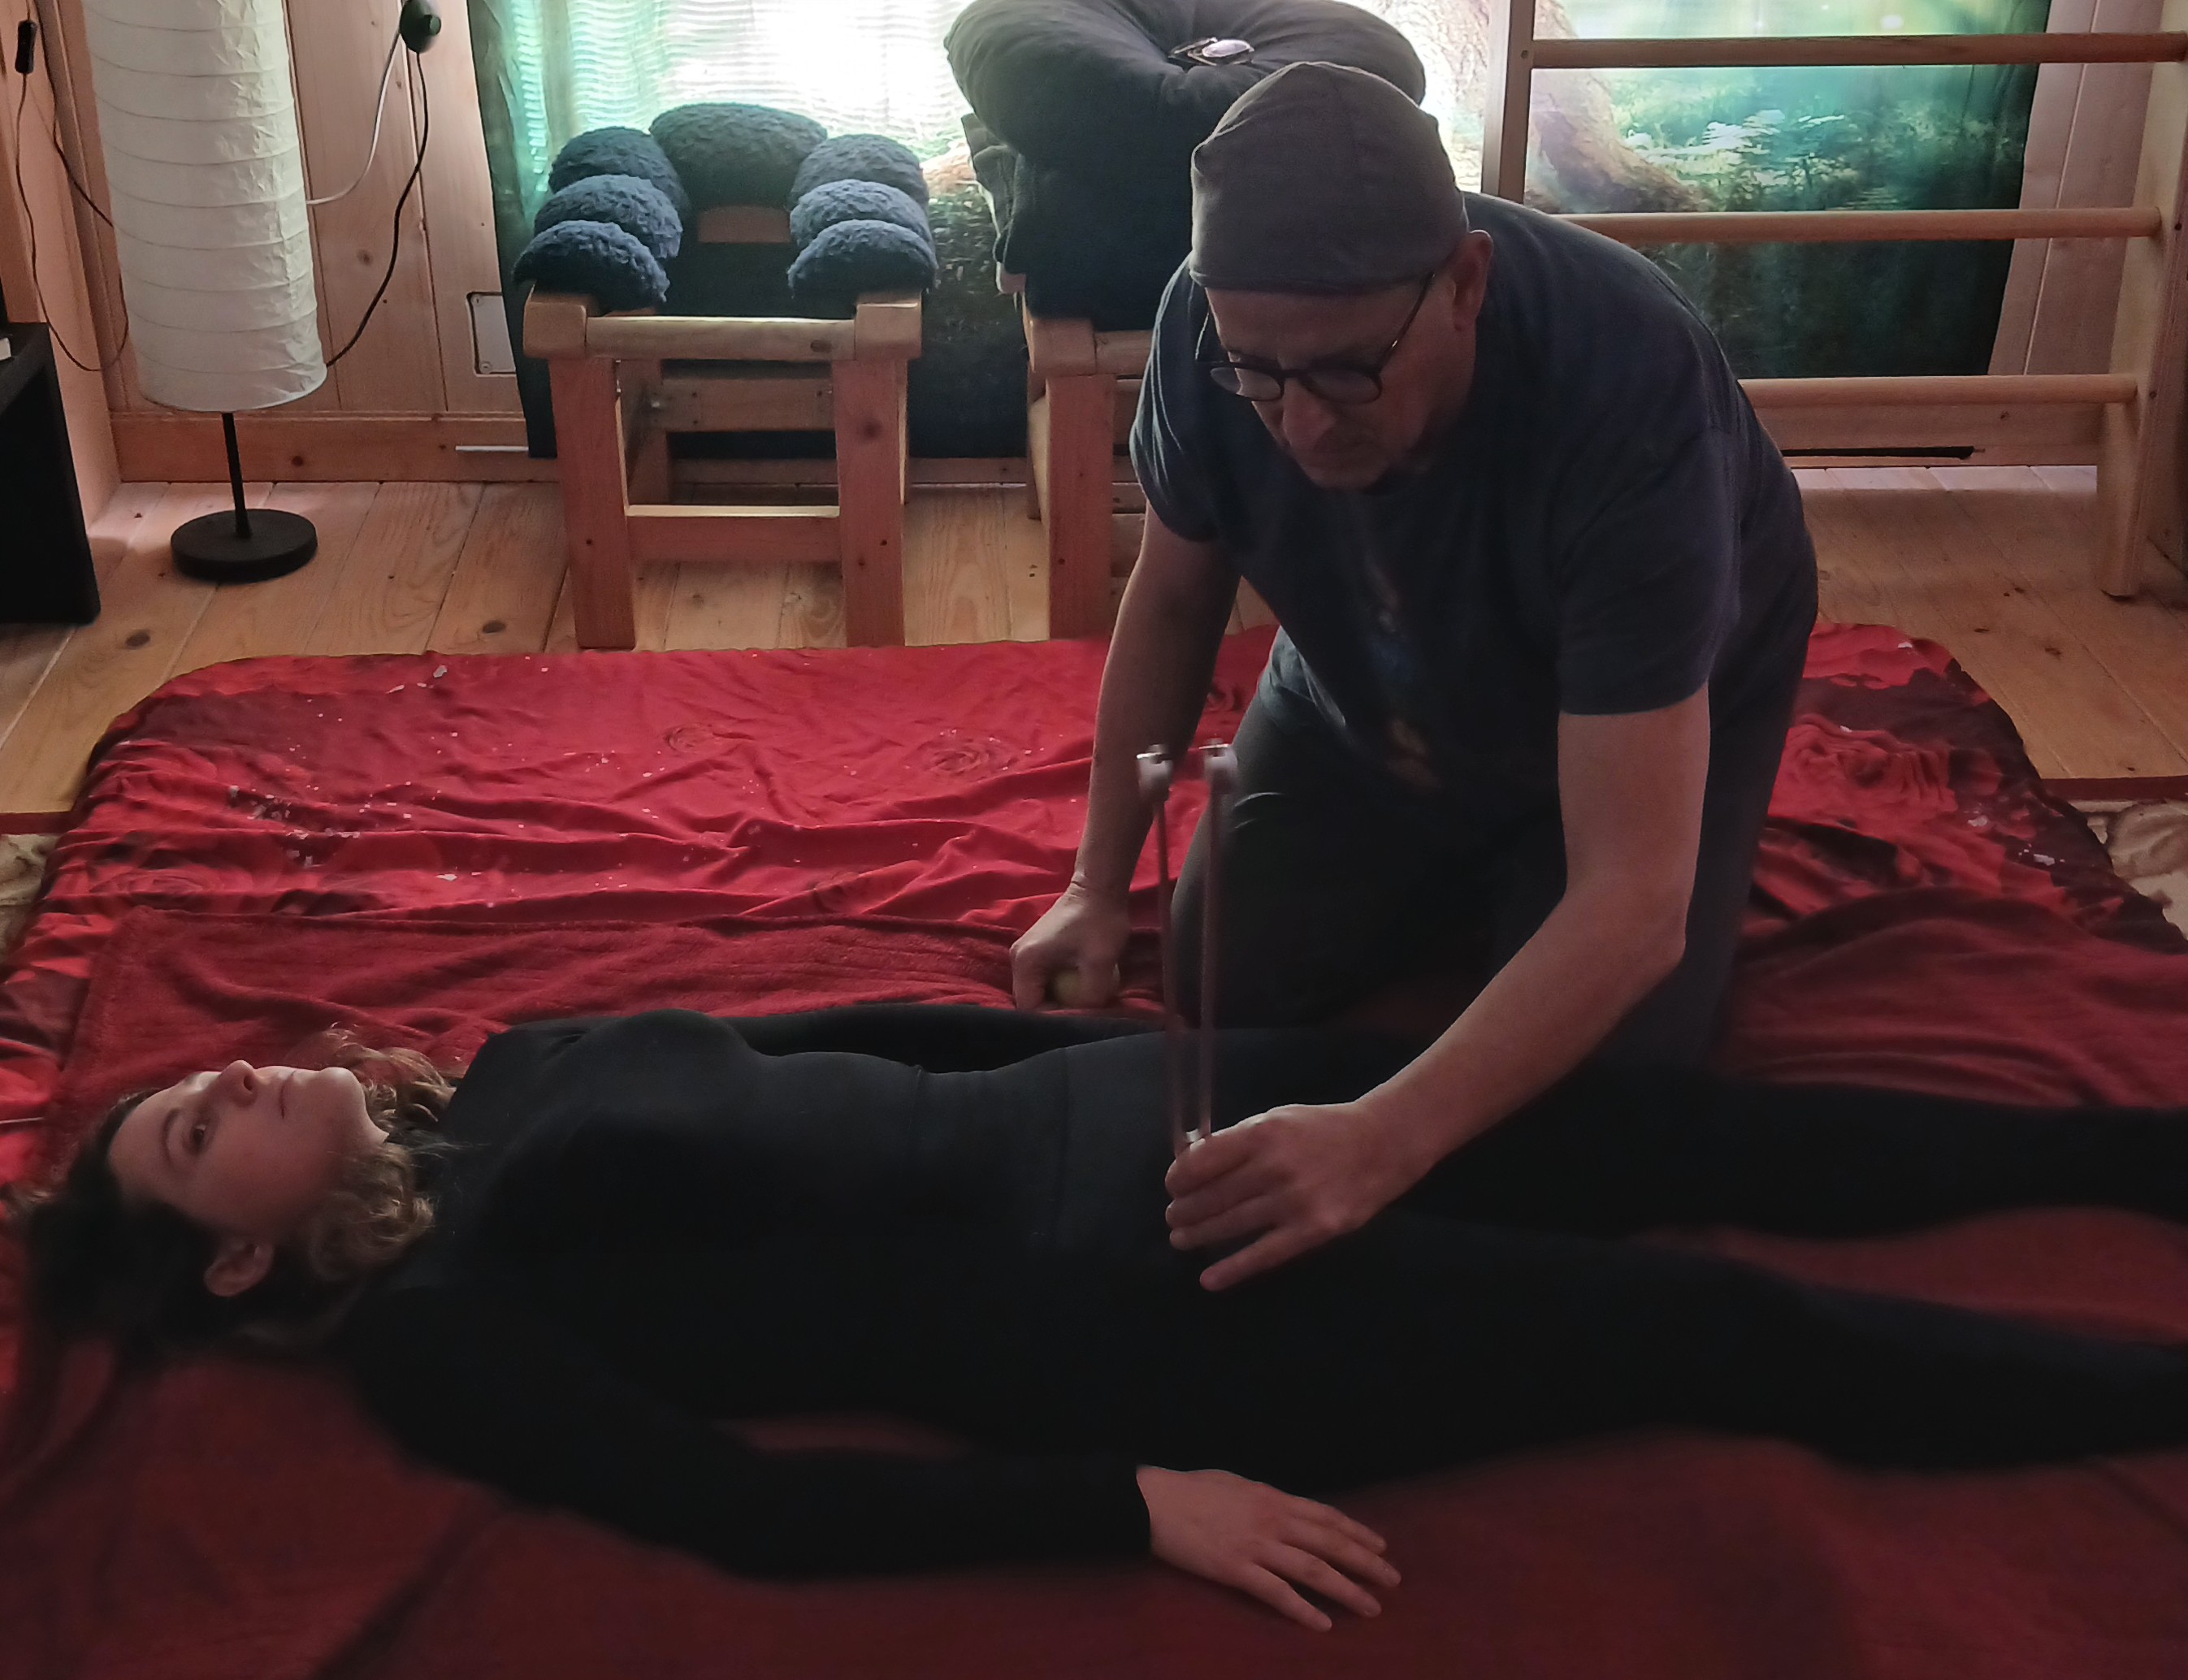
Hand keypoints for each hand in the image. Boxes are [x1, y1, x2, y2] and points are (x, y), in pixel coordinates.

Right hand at [1010, 881, 1129, 1009]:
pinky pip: (1047, 979)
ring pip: (1041, 991)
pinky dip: (1063, 986)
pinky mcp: (1040, 951)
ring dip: (1062, 999)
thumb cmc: (1098, 920)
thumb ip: (1092, 994)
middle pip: (1032, 1000)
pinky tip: (1083, 986)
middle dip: (1058, 1010)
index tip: (1080, 1018)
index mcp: (1025, 962)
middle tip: (1085, 1012)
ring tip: (1085, 1001)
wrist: (1099, 888)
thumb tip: (1087, 1016)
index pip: (1030, 1008)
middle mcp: (1018, 959)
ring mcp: (1028, 954)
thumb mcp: (1100, 961)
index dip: (1054, 1018)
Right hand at [1137, 1465, 1397, 1629]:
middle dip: (1366, 1562)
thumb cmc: (1190, 1489)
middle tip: (1393, 1580)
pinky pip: (1277, 1593)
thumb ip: (1263, 1496)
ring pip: (1313, 1570)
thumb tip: (1282, 1505)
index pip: (1326, 1516)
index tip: (1381, 1546)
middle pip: (1330, 1543)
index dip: (1356, 1531)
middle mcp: (1272, 1520)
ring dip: (1347, 1590)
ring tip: (1372, 1607)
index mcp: (1273, 1497)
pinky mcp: (1236, 1570)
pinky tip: (1323, 1623)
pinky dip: (1303, 1609)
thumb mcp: (1236, 1483)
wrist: (1153, 1501)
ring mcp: (1256, 1546)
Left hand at [1165, 1099, 1429, 1289]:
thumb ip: (1238, 1140)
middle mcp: (1275, 1167)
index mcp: (1262, 1133)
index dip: (1179, 1178)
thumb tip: (1192, 1162)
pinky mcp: (1313, 1230)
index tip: (1172, 1187)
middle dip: (1184, 1210)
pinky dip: (1233, 1269)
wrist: (1382, 1144)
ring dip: (1198, 1235)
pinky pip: (1264, 1254)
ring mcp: (1294, 1201)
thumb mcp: (1278, 1119)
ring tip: (1181, 1239)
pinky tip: (1209, 1280)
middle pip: (1212, 1196)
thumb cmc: (1322, 1130)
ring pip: (1231, 1225)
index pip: (1202, 1161)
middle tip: (1172, 1217)